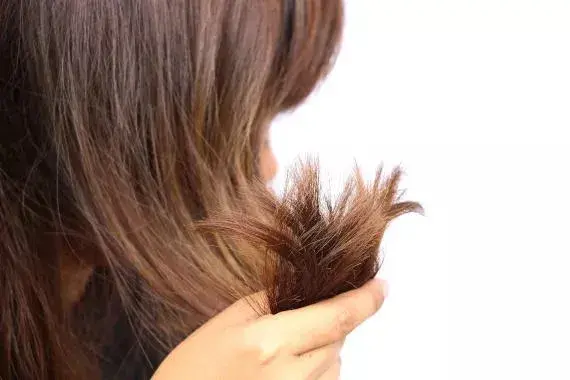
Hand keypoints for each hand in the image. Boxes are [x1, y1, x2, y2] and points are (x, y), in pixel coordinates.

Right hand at [152, 278, 387, 379]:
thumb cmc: (193, 370)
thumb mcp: (227, 323)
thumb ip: (273, 302)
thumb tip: (309, 290)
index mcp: (270, 344)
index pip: (337, 316)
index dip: (367, 300)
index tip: (383, 286)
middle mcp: (292, 375)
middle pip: (338, 339)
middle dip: (330, 322)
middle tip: (299, 318)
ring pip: (334, 363)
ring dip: (322, 348)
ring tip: (279, 351)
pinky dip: (314, 369)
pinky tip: (283, 369)